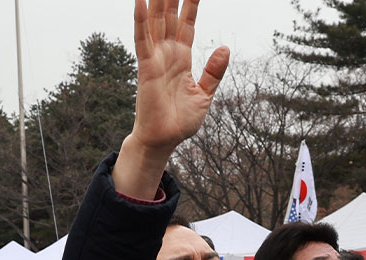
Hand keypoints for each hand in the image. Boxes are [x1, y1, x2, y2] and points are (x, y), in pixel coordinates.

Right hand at [114, 0, 229, 197]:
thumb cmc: (180, 121)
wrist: (164, 140)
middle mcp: (166, 54)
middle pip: (170, 16)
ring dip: (157, 1)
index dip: (191, 4)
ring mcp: (155, 59)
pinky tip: (141, 1)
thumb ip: (213, 71)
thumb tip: (224, 47)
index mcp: (181, 59)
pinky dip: (141, 20)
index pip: (186, 24)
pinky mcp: (146, 67)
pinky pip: (142, 40)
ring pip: (156, 21)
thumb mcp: (204, 94)